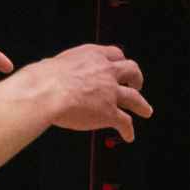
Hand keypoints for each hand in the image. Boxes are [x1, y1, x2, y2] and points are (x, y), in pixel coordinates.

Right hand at [31, 44, 150, 140]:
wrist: (46, 92)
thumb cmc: (43, 78)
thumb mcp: (56, 63)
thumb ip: (64, 69)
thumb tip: (53, 73)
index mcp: (93, 56)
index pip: (115, 54)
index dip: (119, 62)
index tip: (119, 67)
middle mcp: (106, 71)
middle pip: (132, 70)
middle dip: (136, 78)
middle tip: (136, 84)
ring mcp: (110, 92)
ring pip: (135, 98)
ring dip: (142, 105)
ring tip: (146, 110)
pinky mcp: (109, 112)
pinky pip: (124, 122)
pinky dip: (128, 130)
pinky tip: (128, 136)